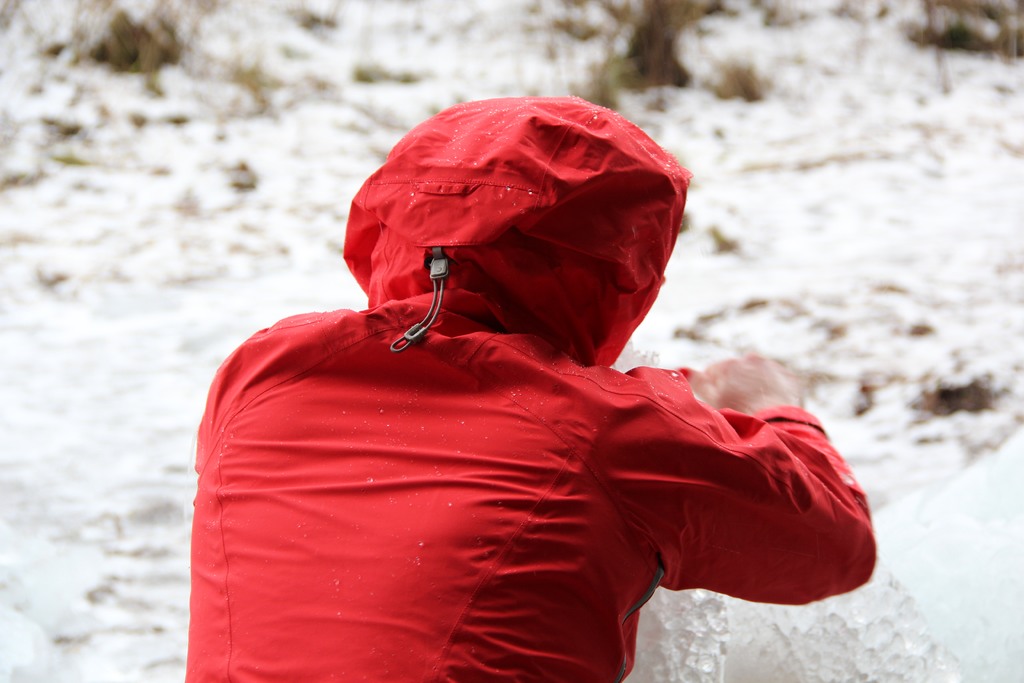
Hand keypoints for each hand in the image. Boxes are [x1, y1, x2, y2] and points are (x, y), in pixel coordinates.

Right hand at [686, 353, 803, 413]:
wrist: (776, 426)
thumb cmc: (738, 414)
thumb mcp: (711, 399)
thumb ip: (697, 381)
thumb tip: (684, 368)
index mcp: (729, 364)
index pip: (714, 373)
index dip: (713, 389)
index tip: (718, 403)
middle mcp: (751, 360)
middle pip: (737, 372)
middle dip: (735, 385)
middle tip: (736, 407)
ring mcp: (773, 368)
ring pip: (757, 376)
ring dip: (754, 387)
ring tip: (754, 408)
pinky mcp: (790, 379)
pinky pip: (777, 382)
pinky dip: (773, 391)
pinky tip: (769, 406)